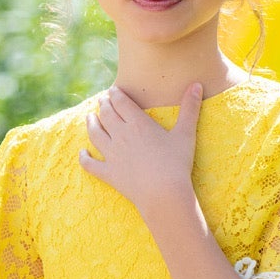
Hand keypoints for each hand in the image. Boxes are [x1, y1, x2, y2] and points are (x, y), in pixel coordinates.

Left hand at [79, 83, 203, 219]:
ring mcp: (112, 155)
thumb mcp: (185, 133)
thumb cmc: (176, 163)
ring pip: (95, 134)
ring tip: (89, 117)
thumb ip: (190, 108)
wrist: (163, 193)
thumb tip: (197, 84)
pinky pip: (90, 165)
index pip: (121, 102)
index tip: (112, 90)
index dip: (115, 94)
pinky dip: (84, 158)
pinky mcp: (108, 173)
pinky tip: (82, 153)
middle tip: (102, 100)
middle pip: (107, 115)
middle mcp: (121, 135)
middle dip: (103, 105)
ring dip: (91, 124)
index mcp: (138, 123)